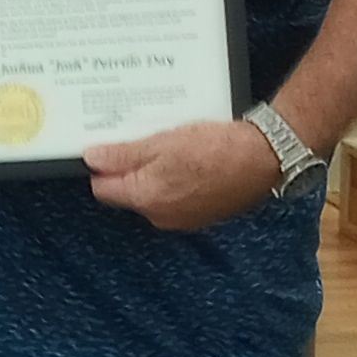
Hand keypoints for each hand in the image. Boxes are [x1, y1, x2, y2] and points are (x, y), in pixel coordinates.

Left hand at [83, 120, 282, 231]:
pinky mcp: (203, 213)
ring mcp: (184, 218)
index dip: (103, 166)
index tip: (109, 145)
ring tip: (169, 144)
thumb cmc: (215, 149)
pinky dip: (177, 179)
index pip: (104, 188)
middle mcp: (161, 217)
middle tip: (143, 138)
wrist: (264, 158)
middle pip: (129, 192)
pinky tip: (190, 158)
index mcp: (146, 199)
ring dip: (155, 171)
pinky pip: (177, 196)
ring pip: (154, 193)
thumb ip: (123, 155)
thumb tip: (91, 158)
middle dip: (130, 167)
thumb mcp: (161, 143)